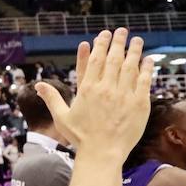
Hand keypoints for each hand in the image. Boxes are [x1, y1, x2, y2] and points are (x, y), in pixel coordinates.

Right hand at [35, 28, 153, 160]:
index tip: (104, 35)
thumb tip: (38, 85)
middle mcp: (106, 89)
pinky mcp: (139, 104)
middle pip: (114, 59)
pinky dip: (147, 69)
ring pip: (130, 67)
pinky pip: (144, 81)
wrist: (102, 153)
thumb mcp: (62, 116)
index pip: (96, 60)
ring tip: (137, 40)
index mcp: (87, 89)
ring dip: (134, 51)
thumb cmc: (80, 137)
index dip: (100, 45)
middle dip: (118, 42)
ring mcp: (124, 96)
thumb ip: (51, 98)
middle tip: (122, 31)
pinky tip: (148, 60)